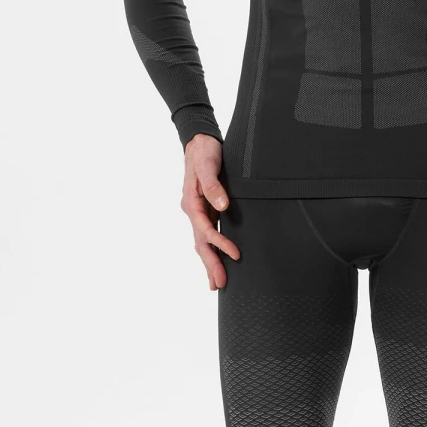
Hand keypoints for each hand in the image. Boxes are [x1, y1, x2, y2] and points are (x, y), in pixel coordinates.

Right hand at [180, 133, 238, 290]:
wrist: (199, 141)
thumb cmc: (203, 152)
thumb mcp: (207, 165)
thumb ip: (213, 186)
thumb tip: (222, 206)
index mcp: (191, 203)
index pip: (205, 230)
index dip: (220, 244)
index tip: (235, 254)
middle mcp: (193, 210)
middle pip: (200, 243)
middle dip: (210, 264)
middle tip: (219, 285)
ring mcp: (199, 212)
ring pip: (202, 242)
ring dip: (209, 262)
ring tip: (216, 282)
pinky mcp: (206, 210)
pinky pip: (207, 234)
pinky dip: (211, 249)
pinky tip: (217, 260)